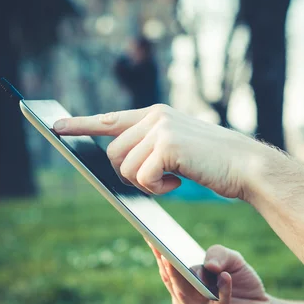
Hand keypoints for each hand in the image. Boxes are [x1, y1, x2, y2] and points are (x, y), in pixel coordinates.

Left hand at [54, 105, 271, 198]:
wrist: (246, 166)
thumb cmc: (214, 163)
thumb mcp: (179, 148)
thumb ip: (150, 146)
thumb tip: (118, 162)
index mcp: (156, 115)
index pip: (110, 119)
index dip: (81, 125)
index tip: (56, 128)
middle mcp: (155, 116)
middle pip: (113, 154)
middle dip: (129, 175)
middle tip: (160, 179)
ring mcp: (160, 128)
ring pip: (124, 168)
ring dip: (146, 184)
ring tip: (174, 179)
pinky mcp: (167, 145)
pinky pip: (141, 177)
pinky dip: (158, 188)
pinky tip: (179, 181)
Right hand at [148, 242, 275, 303]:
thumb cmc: (241, 281)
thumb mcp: (232, 259)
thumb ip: (219, 254)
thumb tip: (209, 266)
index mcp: (184, 282)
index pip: (167, 266)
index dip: (158, 251)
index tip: (149, 234)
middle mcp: (185, 299)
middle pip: (171, 280)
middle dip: (164, 263)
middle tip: (158, 246)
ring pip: (185, 294)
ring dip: (181, 278)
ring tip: (179, 262)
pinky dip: (221, 291)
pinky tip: (224, 276)